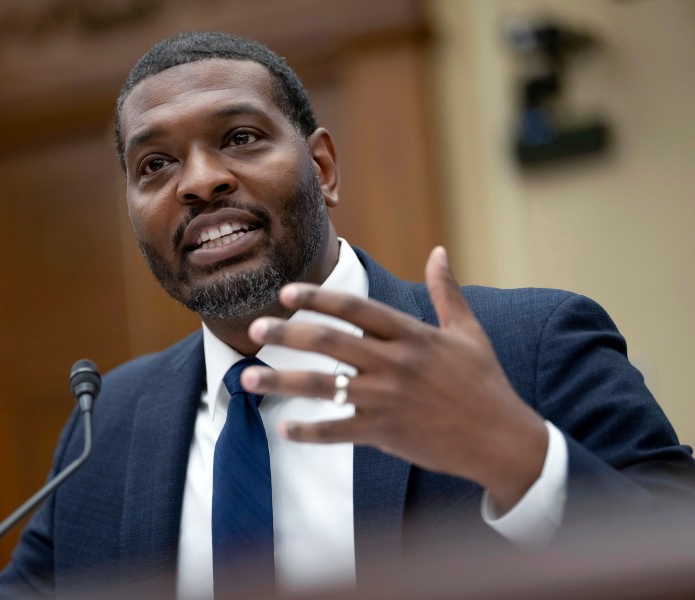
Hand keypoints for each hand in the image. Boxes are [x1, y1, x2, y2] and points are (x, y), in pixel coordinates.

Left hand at [243, 247, 547, 509]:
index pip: (356, 308)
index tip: (286, 292)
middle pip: (330, 342)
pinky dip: (309, 431)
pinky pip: (337, 431)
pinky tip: (284, 428)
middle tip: (256, 327)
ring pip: (323, 387)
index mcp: (412, 335)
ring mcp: (387, 399)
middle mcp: (395, 363)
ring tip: (248, 378)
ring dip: (282, 381)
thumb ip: (446, 292)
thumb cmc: (484, 382)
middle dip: (289, 333)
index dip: (318, 298)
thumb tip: (439, 251)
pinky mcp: (385, 433)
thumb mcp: (468, 333)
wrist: (501, 440)